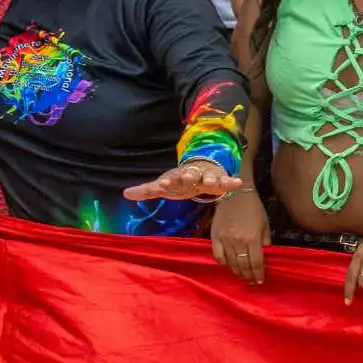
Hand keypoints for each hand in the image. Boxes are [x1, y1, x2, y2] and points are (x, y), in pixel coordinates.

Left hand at [123, 159, 240, 201]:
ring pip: (208, 176)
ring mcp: (206, 176)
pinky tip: (237, 183)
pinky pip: (226, 181)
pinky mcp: (220, 180)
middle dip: (189, 176)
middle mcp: (191, 174)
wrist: (202, 169)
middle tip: (188, 177)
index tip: (163, 185)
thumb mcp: (165, 186)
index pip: (170, 179)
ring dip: (209, 178)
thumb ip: (147, 190)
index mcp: (176, 177)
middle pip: (190, 175)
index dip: (167, 182)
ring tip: (211, 181)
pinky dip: (231, 181)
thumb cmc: (181, 182)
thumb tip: (125, 193)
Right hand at [210, 190, 268, 284]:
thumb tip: (266, 256)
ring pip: (230, 263)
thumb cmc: (254, 208)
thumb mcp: (265, 224)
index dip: (258, 274)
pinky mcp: (214, 236)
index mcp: (252, 238)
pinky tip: (228, 265)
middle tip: (252, 282)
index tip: (260, 281)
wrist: (234, 193)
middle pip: (243, 265)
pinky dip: (223, 263)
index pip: (256, 263)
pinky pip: (217, 255)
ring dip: (237, 272)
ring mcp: (224, 239)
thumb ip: (265, 242)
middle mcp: (238, 241)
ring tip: (242, 276)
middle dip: (248, 276)